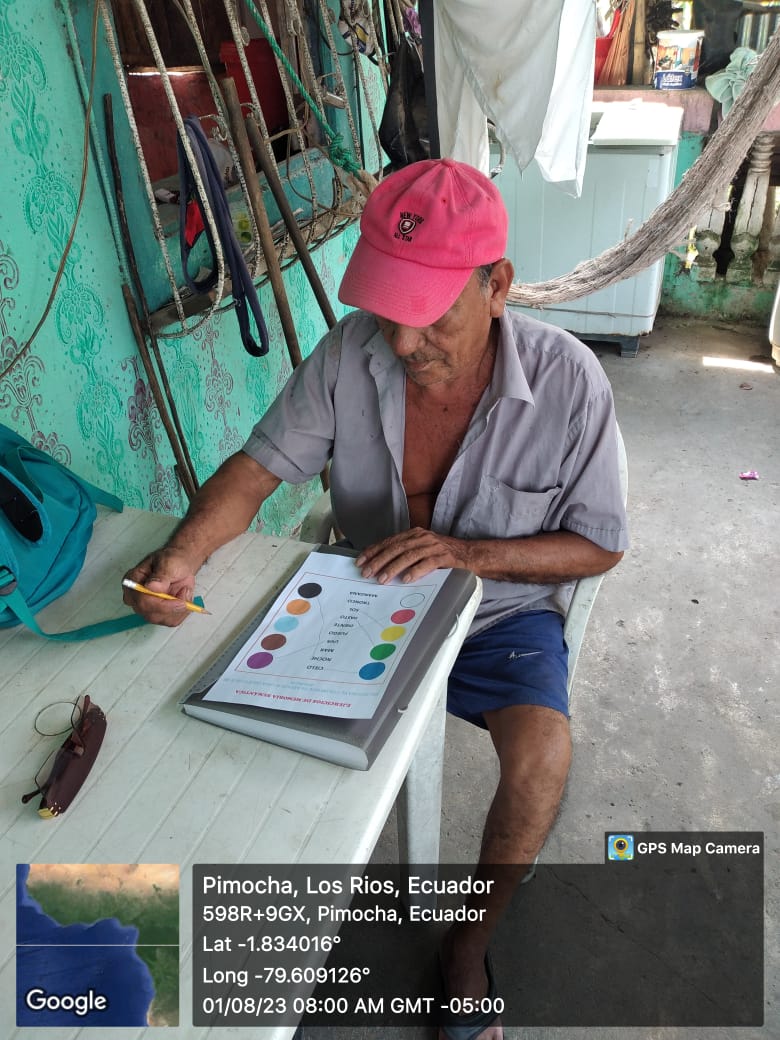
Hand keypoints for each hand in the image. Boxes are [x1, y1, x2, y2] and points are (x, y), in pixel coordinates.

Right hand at [122, 547, 199, 626]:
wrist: (181, 564)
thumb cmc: (172, 560)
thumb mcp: (168, 562)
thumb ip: (161, 575)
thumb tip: (151, 587)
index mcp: (132, 582)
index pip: (141, 601)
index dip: (160, 605)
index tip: (179, 601)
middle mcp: (136, 598)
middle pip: (150, 614)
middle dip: (172, 607)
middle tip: (185, 592)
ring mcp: (146, 608)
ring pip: (163, 619)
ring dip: (180, 607)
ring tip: (184, 589)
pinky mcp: (159, 614)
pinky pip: (172, 621)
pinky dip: (183, 611)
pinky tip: (183, 597)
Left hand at [356, 528, 471, 583]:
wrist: (470, 554)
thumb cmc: (443, 555)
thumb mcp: (422, 549)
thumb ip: (405, 553)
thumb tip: (381, 566)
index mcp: (414, 534)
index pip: (389, 541)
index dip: (374, 551)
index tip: (360, 561)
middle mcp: (422, 537)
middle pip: (396, 548)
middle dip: (379, 560)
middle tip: (367, 573)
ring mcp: (433, 546)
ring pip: (409, 555)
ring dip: (393, 568)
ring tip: (382, 579)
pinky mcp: (444, 557)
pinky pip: (427, 563)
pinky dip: (416, 571)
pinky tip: (406, 579)